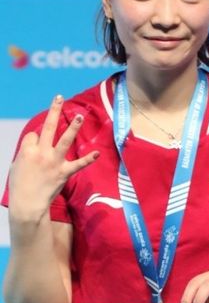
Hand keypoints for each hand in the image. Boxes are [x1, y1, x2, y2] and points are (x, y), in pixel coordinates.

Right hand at [9, 95, 98, 220]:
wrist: (27, 203)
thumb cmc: (20, 185)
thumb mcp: (17, 165)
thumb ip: (26, 152)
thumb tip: (35, 144)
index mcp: (27, 150)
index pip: (35, 135)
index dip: (36, 139)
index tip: (37, 145)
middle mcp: (41, 153)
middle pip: (48, 127)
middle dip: (54, 111)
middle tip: (59, 98)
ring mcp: (54, 162)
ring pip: (65, 140)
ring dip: (73, 128)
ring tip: (79, 116)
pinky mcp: (64, 172)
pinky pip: (78, 164)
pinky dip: (88, 159)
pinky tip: (97, 153)